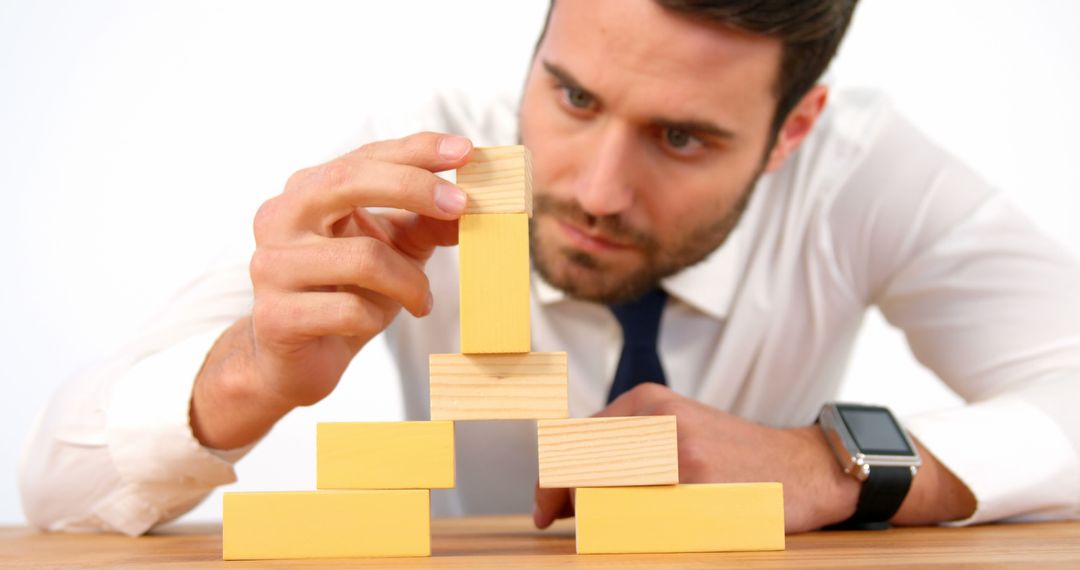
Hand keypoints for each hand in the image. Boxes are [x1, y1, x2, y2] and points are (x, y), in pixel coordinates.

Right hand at [190, 132, 473, 448]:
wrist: (297, 361)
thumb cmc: (347, 294)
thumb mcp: (394, 249)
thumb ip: (427, 222)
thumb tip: (471, 206)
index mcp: (307, 191)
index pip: (365, 157)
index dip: (416, 150)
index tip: (465, 151)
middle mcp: (281, 218)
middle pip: (349, 181)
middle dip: (413, 187)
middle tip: (462, 206)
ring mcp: (272, 266)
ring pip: (364, 257)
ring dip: (409, 282)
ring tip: (421, 300)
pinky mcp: (275, 316)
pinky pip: (349, 310)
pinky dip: (376, 317)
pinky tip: (374, 322)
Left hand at [533, 383, 861, 532]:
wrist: (805, 468)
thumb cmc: (734, 458)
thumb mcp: (675, 430)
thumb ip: (624, 448)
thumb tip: (565, 490)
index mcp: (646, 402)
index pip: (574, 440)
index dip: (552, 480)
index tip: (546, 509)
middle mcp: (658, 419)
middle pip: (582, 466)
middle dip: (566, 500)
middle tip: (563, 523)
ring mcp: (679, 452)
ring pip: (607, 493)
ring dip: (598, 519)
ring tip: (607, 528)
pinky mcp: (700, 486)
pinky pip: (645, 518)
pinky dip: (633, 533)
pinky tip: (651, 534)